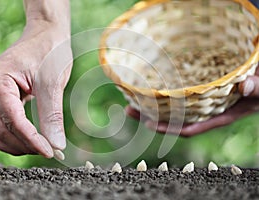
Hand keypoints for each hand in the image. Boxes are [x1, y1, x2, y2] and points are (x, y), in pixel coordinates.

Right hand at [0, 0, 71, 157]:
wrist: (46, 35)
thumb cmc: (49, 51)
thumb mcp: (53, 82)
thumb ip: (52, 114)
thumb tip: (56, 145)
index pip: (12, 120)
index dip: (31, 139)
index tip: (50, 152)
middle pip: (0, 130)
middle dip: (25, 144)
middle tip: (50, 150)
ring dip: (17, 144)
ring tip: (42, 147)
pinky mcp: (1, 99)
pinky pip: (0, 125)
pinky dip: (15, 136)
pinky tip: (33, 139)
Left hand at [126, 66, 258, 136]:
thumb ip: (258, 89)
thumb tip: (245, 86)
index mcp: (218, 115)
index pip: (190, 127)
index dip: (170, 129)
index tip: (150, 125)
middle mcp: (205, 111)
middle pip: (174, 119)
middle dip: (150, 116)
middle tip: (129, 109)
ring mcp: (201, 102)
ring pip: (173, 107)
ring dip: (151, 105)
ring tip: (130, 99)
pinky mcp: (200, 91)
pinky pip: (179, 96)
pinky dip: (164, 94)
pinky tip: (151, 88)